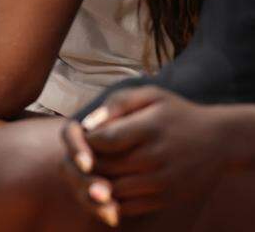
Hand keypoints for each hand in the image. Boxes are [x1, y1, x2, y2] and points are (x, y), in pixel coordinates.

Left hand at [60, 86, 230, 224]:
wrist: (218, 140)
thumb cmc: (176, 114)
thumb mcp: (151, 95)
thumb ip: (117, 104)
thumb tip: (88, 125)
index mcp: (149, 128)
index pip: (103, 140)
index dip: (85, 141)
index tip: (83, 137)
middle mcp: (156, 157)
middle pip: (105, 167)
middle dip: (85, 163)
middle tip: (81, 157)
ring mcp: (163, 181)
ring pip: (114, 189)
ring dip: (95, 183)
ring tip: (92, 171)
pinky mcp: (167, 198)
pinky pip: (129, 206)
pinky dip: (112, 200)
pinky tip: (109, 186)